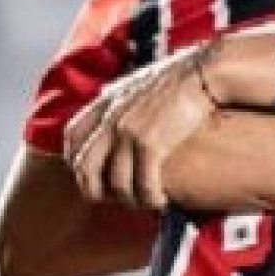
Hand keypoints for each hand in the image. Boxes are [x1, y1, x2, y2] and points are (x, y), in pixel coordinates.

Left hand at [65, 45, 216, 209]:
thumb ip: (119, 99)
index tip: (92, 173)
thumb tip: (110, 100)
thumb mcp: (136, 83)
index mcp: (105, 103)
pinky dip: (151, 199)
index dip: (76, 160)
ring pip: (116, 184)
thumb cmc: (177, 78)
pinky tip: (162, 200)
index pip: (72, 137)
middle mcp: (110, 120)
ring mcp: (128, 133)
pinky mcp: (151, 145)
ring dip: (131, 200)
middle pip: (85, 168)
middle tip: (116, 198)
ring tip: (146, 201)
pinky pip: (143, 185)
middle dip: (96, 191)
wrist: (202, 74)